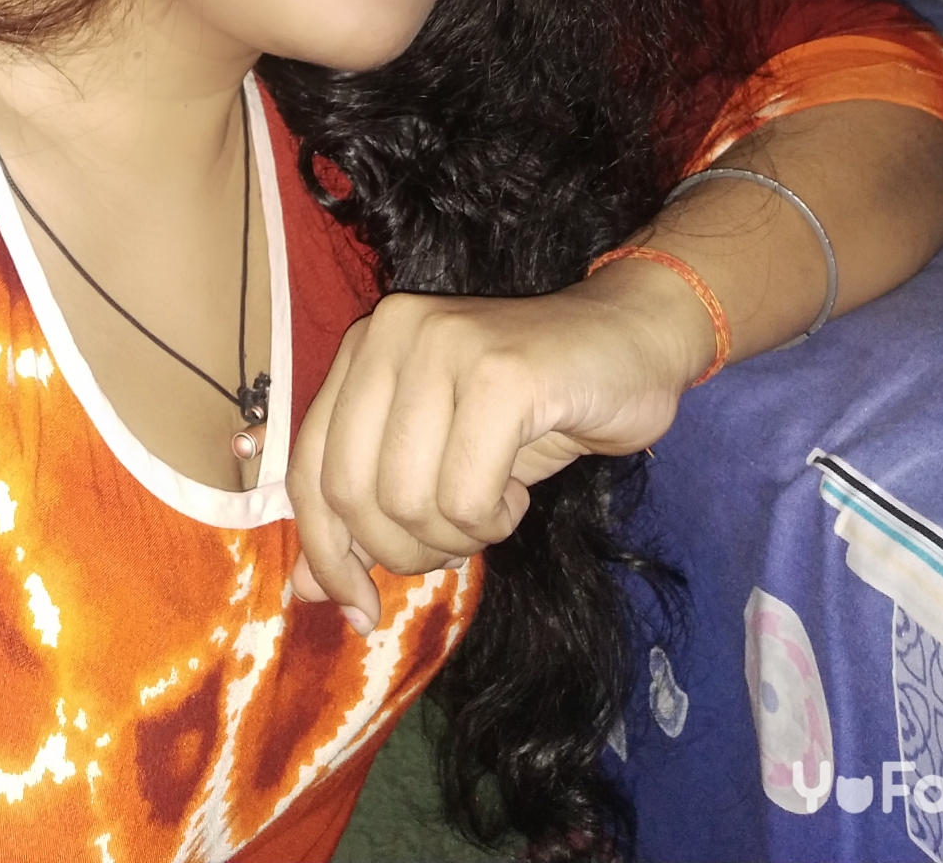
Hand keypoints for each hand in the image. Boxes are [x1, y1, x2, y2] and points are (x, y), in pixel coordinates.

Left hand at [286, 264, 712, 631]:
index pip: (310, 465)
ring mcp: (447, 345)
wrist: (634, 341)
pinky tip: (516, 495)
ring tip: (492, 508)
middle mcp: (393, 332)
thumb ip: (370, 512)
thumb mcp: (438, 460)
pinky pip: (465, 497)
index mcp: (365, 347)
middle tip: (452, 546)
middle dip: (400, 550)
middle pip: (351, 491)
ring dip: (454, 538)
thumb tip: (308, 591)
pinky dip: (491, 521)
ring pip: (407, 500)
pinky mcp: (502, 374)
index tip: (359, 610)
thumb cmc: (533, 407)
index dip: (326, 550)